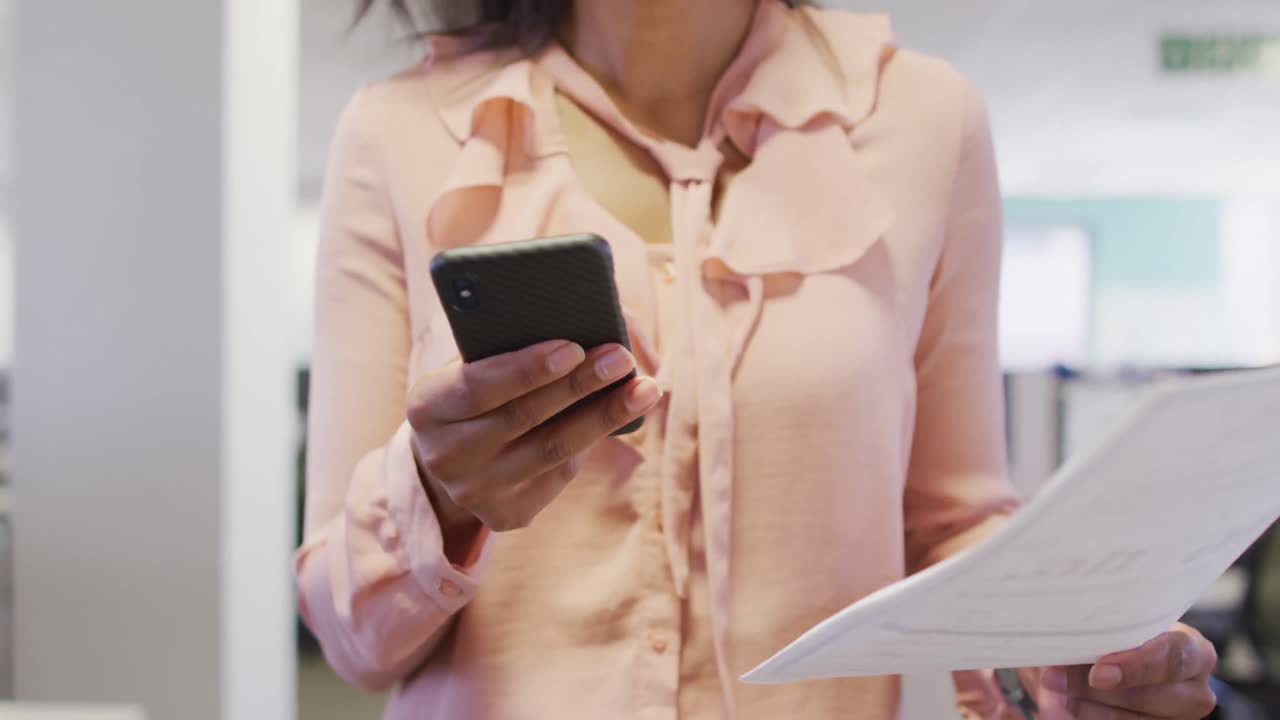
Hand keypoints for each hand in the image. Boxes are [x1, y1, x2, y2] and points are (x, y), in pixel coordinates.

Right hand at [407, 340, 661, 532]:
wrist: (452, 454)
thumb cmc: (478, 388)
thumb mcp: (476, 360)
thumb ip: (514, 340)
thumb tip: (591, 320)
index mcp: (428, 405)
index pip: (477, 387)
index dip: (526, 369)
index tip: (574, 346)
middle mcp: (445, 455)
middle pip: (523, 418)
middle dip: (579, 385)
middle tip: (622, 358)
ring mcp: (474, 491)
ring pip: (552, 450)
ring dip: (604, 416)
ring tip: (644, 387)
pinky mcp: (505, 515)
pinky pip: (559, 475)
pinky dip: (592, 441)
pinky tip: (622, 415)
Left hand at [1039, 624, 1217, 718]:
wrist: (1129, 660)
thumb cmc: (1125, 634)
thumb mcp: (1124, 623)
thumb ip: (1105, 626)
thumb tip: (1061, 623)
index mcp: (1193, 649)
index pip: (1173, 657)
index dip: (1135, 666)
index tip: (1097, 672)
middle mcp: (1194, 688)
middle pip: (1151, 694)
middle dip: (1098, 689)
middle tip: (1054, 677)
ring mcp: (1179, 716)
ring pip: (1135, 718)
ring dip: (1088, 705)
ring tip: (1055, 687)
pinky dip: (1092, 716)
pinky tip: (1068, 703)